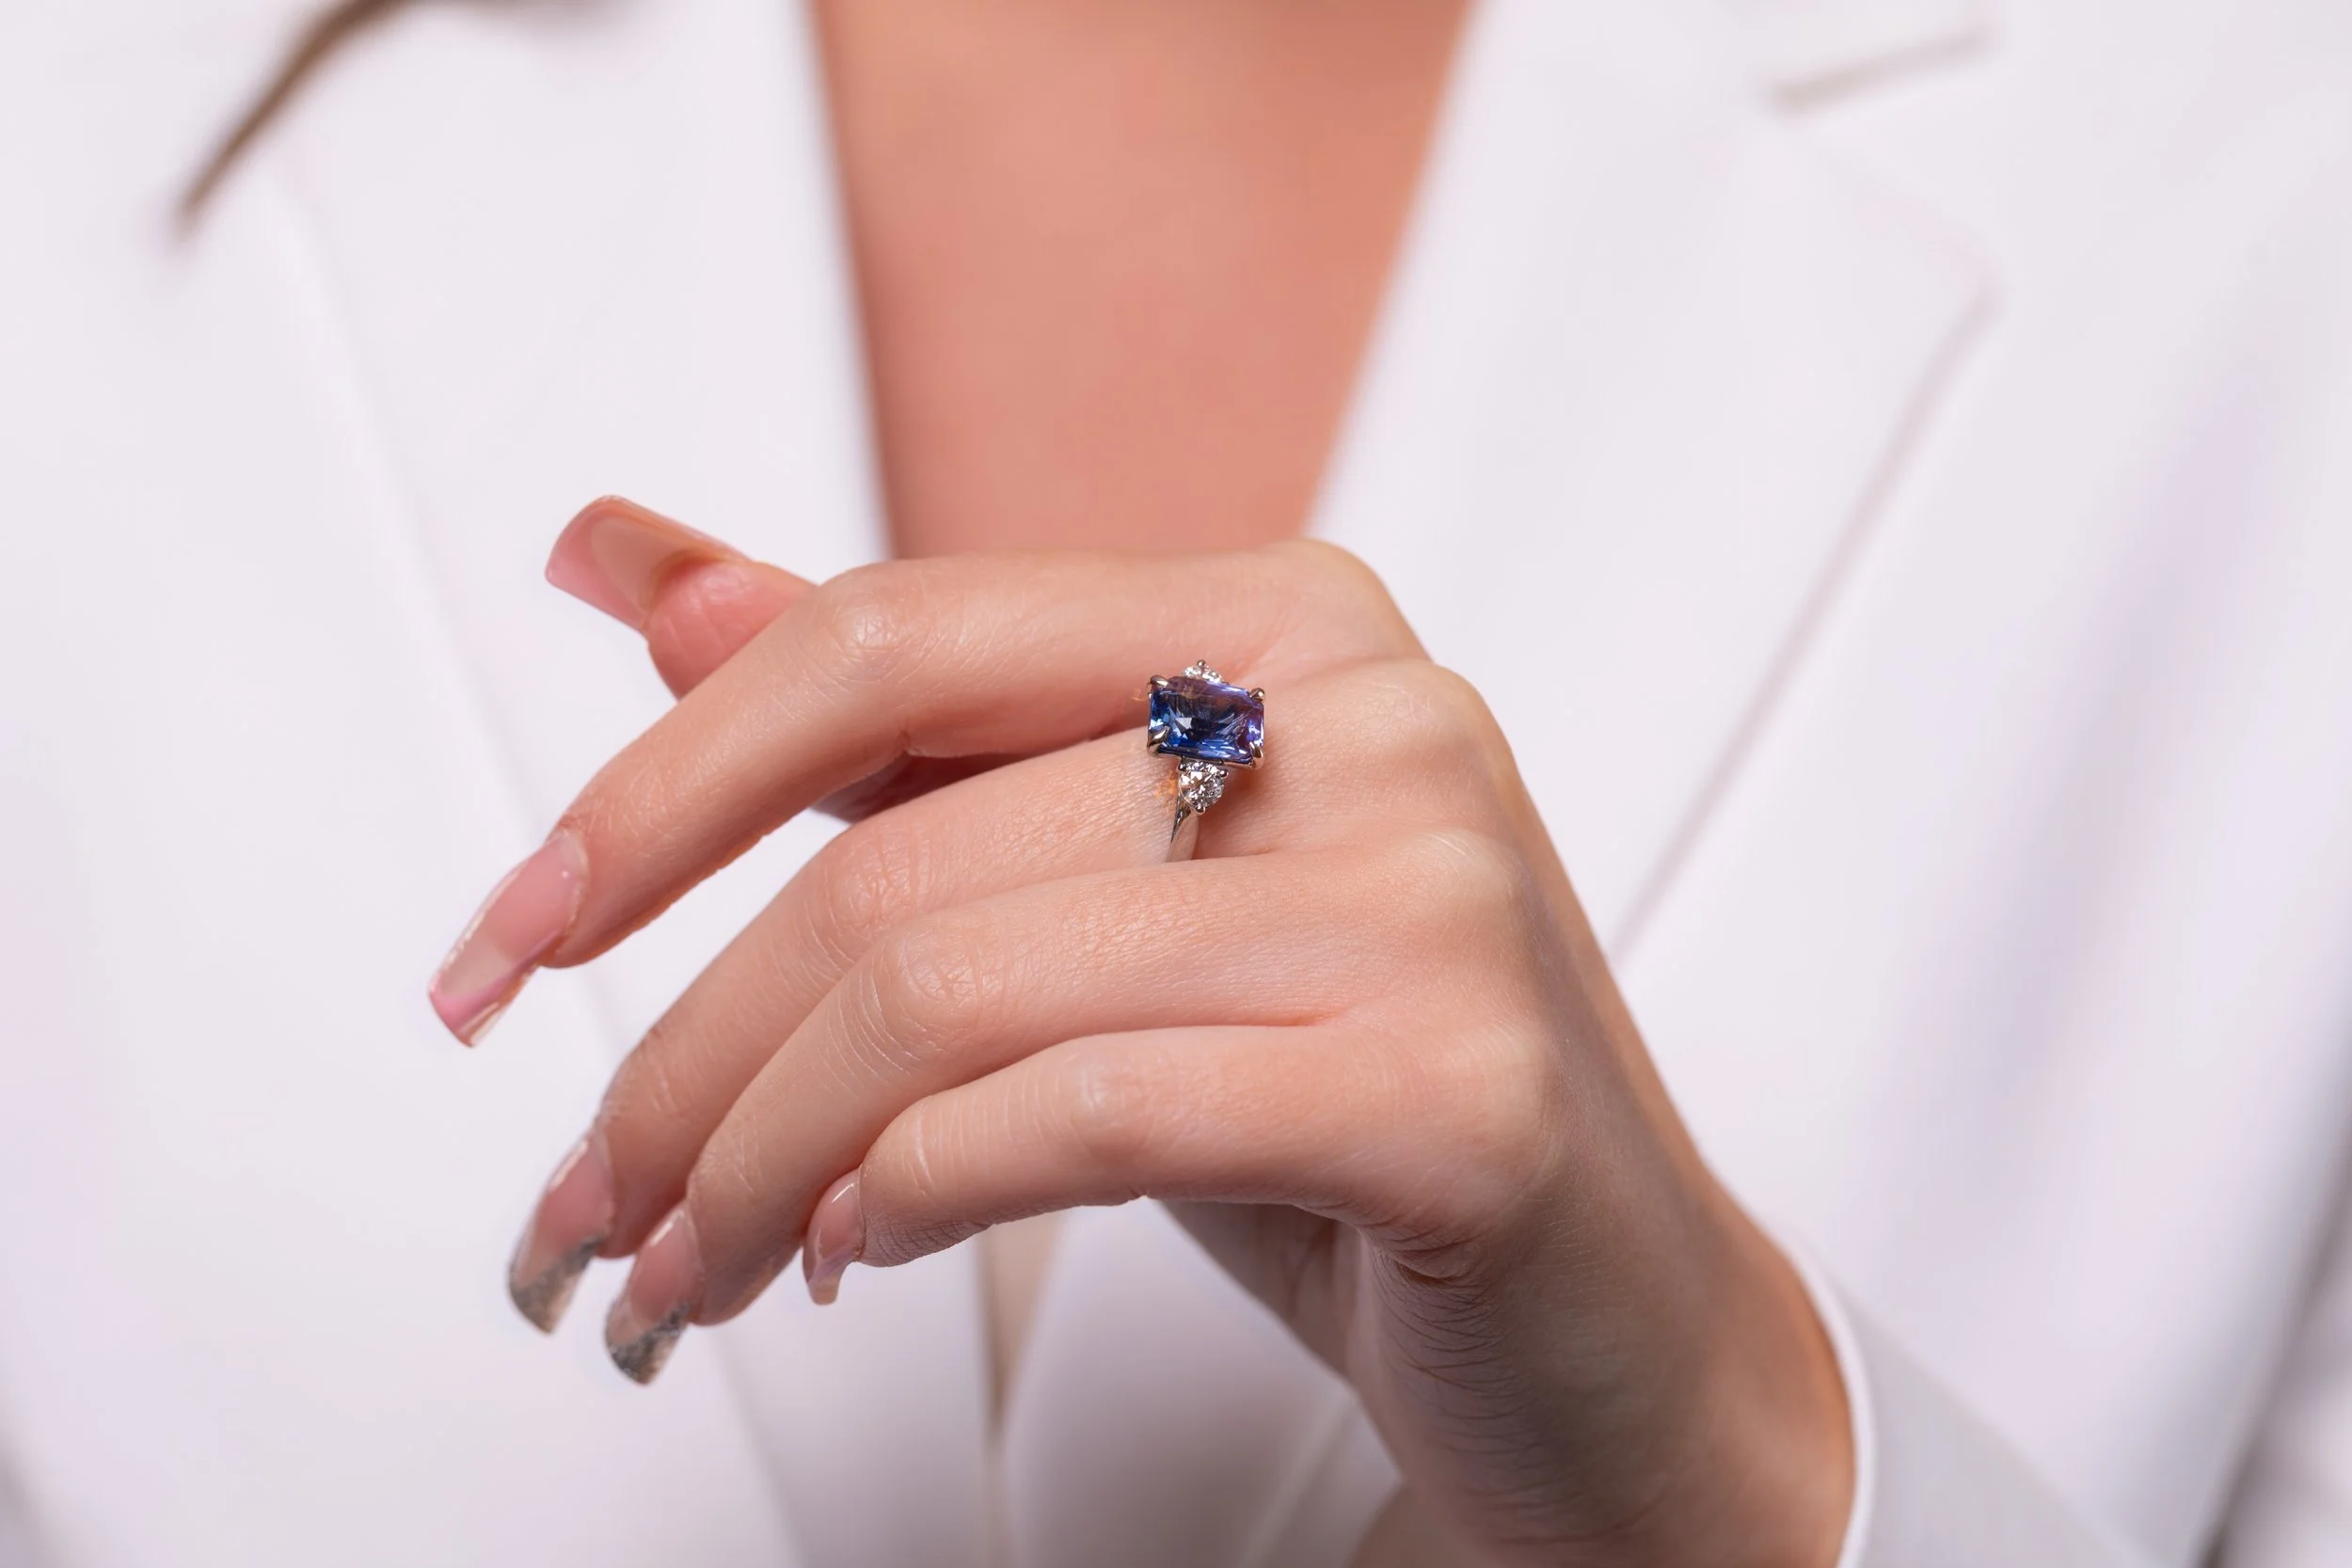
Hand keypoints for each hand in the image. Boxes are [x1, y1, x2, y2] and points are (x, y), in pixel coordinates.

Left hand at [431, 498, 1853, 1566]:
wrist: (1621, 1328)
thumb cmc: (1351, 1089)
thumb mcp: (1103, 886)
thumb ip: (888, 721)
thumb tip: (625, 562)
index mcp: (1281, 616)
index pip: (886, 640)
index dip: (652, 793)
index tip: (506, 947)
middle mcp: (1374, 713)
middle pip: (892, 860)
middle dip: (675, 1067)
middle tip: (584, 1209)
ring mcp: (1433, 891)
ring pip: (952, 996)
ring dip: (758, 1167)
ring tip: (691, 1271)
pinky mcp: (1460, 1088)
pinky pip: (1081, 1116)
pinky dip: (909, 1199)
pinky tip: (860, 1249)